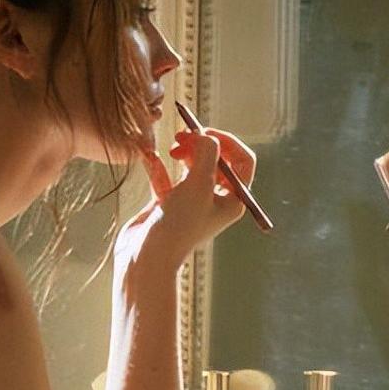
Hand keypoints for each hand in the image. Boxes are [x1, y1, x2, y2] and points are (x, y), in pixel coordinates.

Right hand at [122, 128, 256, 265]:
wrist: (147, 257)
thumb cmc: (178, 225)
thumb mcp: (198, 184)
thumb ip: (206, 154)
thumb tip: (205, 134)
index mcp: (232, 201)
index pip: (241, 161)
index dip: (226, 141)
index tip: (204, 132)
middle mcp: (215, 202)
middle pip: (216, 161)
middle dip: (201, 144)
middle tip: (182, 137)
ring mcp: (191, 204)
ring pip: (192, 167)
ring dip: (183, 152)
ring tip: (171, 148)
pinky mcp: (168, 206)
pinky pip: (167, 178)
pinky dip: (160, 166)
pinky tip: (150, 158)